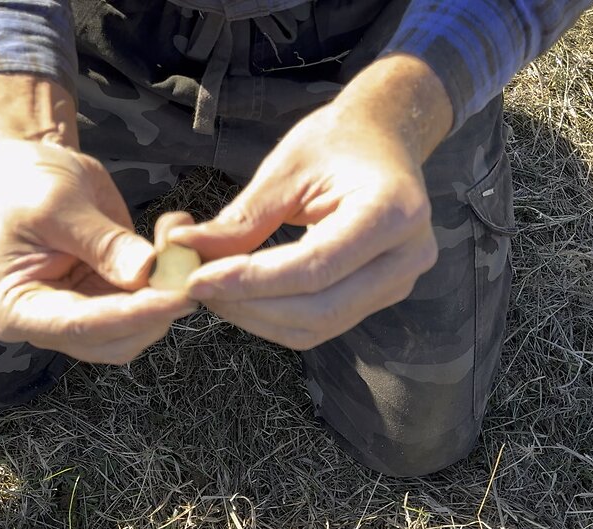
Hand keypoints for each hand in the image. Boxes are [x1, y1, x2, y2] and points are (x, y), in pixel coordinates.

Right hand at [0, 75, 194, 364]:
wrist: (26, 168)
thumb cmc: (27, 183)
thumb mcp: (59, 206)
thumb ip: (103, 244)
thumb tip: (148, 273)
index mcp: (17, 310)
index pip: (79, 325)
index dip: (132, 315)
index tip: (177, 298)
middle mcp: (48, 325)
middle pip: (112, 340)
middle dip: (154, 311)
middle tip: (189, 273)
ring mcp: (80, 315)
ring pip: (137, 328)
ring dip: (166, 295)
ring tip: (180, 248)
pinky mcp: (106, 299)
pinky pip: (145, 303)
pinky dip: (167, 280)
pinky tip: (174, 245)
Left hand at [169, 55, 452, 350]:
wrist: (385, 138)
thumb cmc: (337, 142)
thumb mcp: (288, 167)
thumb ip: (243, 217)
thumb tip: (185, 249)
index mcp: (393, 212)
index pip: (315, 266)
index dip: (251, 280)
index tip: (197, 278)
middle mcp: (407, 256)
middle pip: (319, 308)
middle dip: (249, 305)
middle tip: (196, 286)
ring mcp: (398, 282)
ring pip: (317, 326)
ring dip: (255, 317)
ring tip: (212, 289)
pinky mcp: (380, 296)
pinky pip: (321, 324)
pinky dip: (273, 318)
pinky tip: (239, 295)